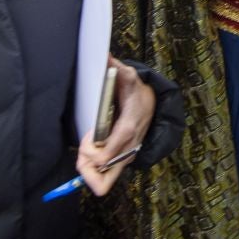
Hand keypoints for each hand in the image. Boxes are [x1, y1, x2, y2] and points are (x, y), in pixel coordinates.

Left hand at [75, 60, 154, 196]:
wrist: (154, 102)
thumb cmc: (137, 92)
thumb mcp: (128, 77)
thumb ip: (115, 68)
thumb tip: (104, 55)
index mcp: (127, 131)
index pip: (103, 157)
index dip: (88, 149)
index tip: (88, 133)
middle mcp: (127, 150)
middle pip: (100, 180)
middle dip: (85, 168)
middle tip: (84, 150)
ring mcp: (126, 158)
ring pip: (102, 184)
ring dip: (88, 172)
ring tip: (86, 152)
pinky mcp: (123, 161)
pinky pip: (105, 178)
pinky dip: (94, 172)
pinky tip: (91, 155)